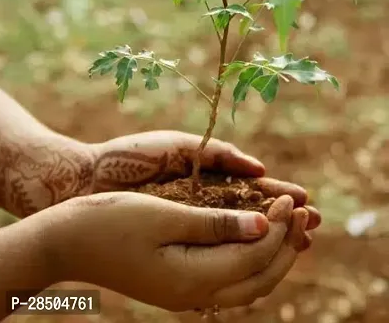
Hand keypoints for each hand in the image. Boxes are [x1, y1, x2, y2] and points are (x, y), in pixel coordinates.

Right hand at [47, 191, 309, 311]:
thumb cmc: (110, 220)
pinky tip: (254, 238)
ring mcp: (185, 294)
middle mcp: (194, 294)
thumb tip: (262, 225)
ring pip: (247, 284)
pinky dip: (251, 261)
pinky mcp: (178, 285)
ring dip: (273, 256)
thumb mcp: (164, 214)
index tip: (290, 197)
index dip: (277, 226)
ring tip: (289, 227)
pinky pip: (229, 281)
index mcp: (192, 277)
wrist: (66, 242)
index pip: (254, 254)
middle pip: (259, 278)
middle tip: (302, 212)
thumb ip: (216, 224)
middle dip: (285, 246)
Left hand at [91, 130, 320, 229]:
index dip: (278, 196)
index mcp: (206, 176)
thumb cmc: (133, 156)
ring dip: (269, 238)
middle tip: (313, 225)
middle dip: (282, 219)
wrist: (90, 178)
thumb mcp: (182, 146)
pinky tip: (260, 257)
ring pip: (238, 233)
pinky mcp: (175, 239)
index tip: (305, 200)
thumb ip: (219, 155)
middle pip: (252, 214)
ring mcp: (190, 223)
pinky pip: (214, 248)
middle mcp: (203, 202)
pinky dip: (239, 251)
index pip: (251, 189)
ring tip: (300, 242)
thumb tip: (259, 170)